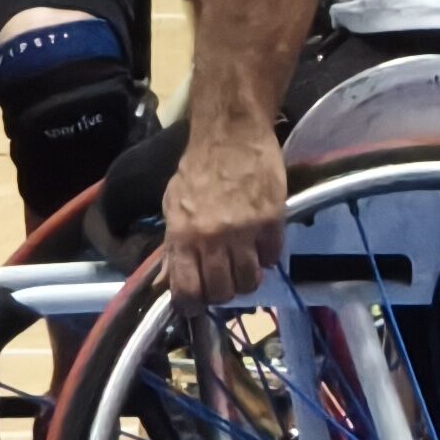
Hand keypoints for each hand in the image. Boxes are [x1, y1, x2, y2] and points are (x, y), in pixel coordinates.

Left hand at [161, 119, 289, 301]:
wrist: (232, 133)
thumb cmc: (199, 167)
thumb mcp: (174, 205)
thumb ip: (172, 246)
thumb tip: (165, 283)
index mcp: (183, 235)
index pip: (187, 291)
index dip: (192, 306)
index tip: (197, 305)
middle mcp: (212, 238)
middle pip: (222, 292)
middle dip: (222, 292)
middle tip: (224, 280)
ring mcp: (245, 231)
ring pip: (250, 282)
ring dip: (248, 278)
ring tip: (245, 264)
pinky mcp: (273, 221)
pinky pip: (274, 257)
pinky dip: (268, 256)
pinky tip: (262, 243)